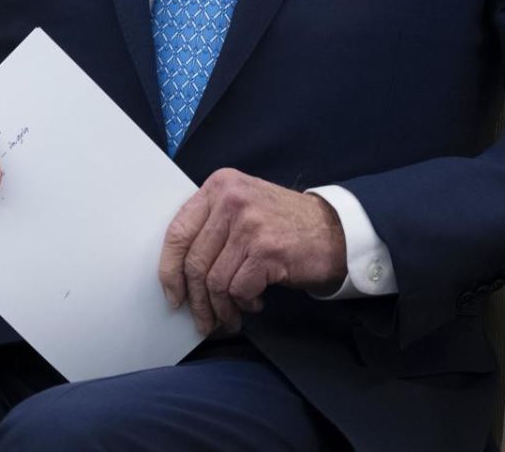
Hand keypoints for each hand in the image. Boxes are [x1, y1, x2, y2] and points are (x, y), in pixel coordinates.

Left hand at [158, 169, 346, 334]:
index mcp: (219, 186)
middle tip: (202, 319)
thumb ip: (211, 226)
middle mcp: (231, 199)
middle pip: (195, 261)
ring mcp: (249, 224)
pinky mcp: (267, 250)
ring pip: (215, 280)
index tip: (172, 294)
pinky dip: (243, 304)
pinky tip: (254, 303)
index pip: (178, 231)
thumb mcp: (243, 206)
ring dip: (221, 308)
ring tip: (230, 316)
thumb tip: (177, 272)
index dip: (169, 269)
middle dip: (196, 299)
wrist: (335, 230)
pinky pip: (239, 289)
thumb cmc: (284, 224)